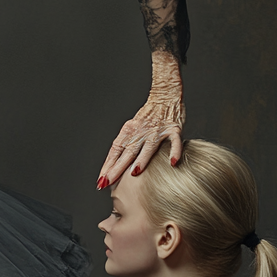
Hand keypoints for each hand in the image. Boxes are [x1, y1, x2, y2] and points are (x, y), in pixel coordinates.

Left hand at [97, 51, 183, 187]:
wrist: (165, 95)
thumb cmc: (148, 116)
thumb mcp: (131, 129)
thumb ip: (125, 146)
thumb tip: (115, 166)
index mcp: (128, 132)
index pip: (115, 151)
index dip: (108, 166)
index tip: (101, 180)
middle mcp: (140, 132)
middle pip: (127, 152)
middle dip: (117, 168)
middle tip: (107, 181)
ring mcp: (157, 131)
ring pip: (148, 147)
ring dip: (141, 160)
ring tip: (134, 172)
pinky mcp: (173, 129)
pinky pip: (175, 142)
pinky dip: (174, 151)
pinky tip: (172, 162)